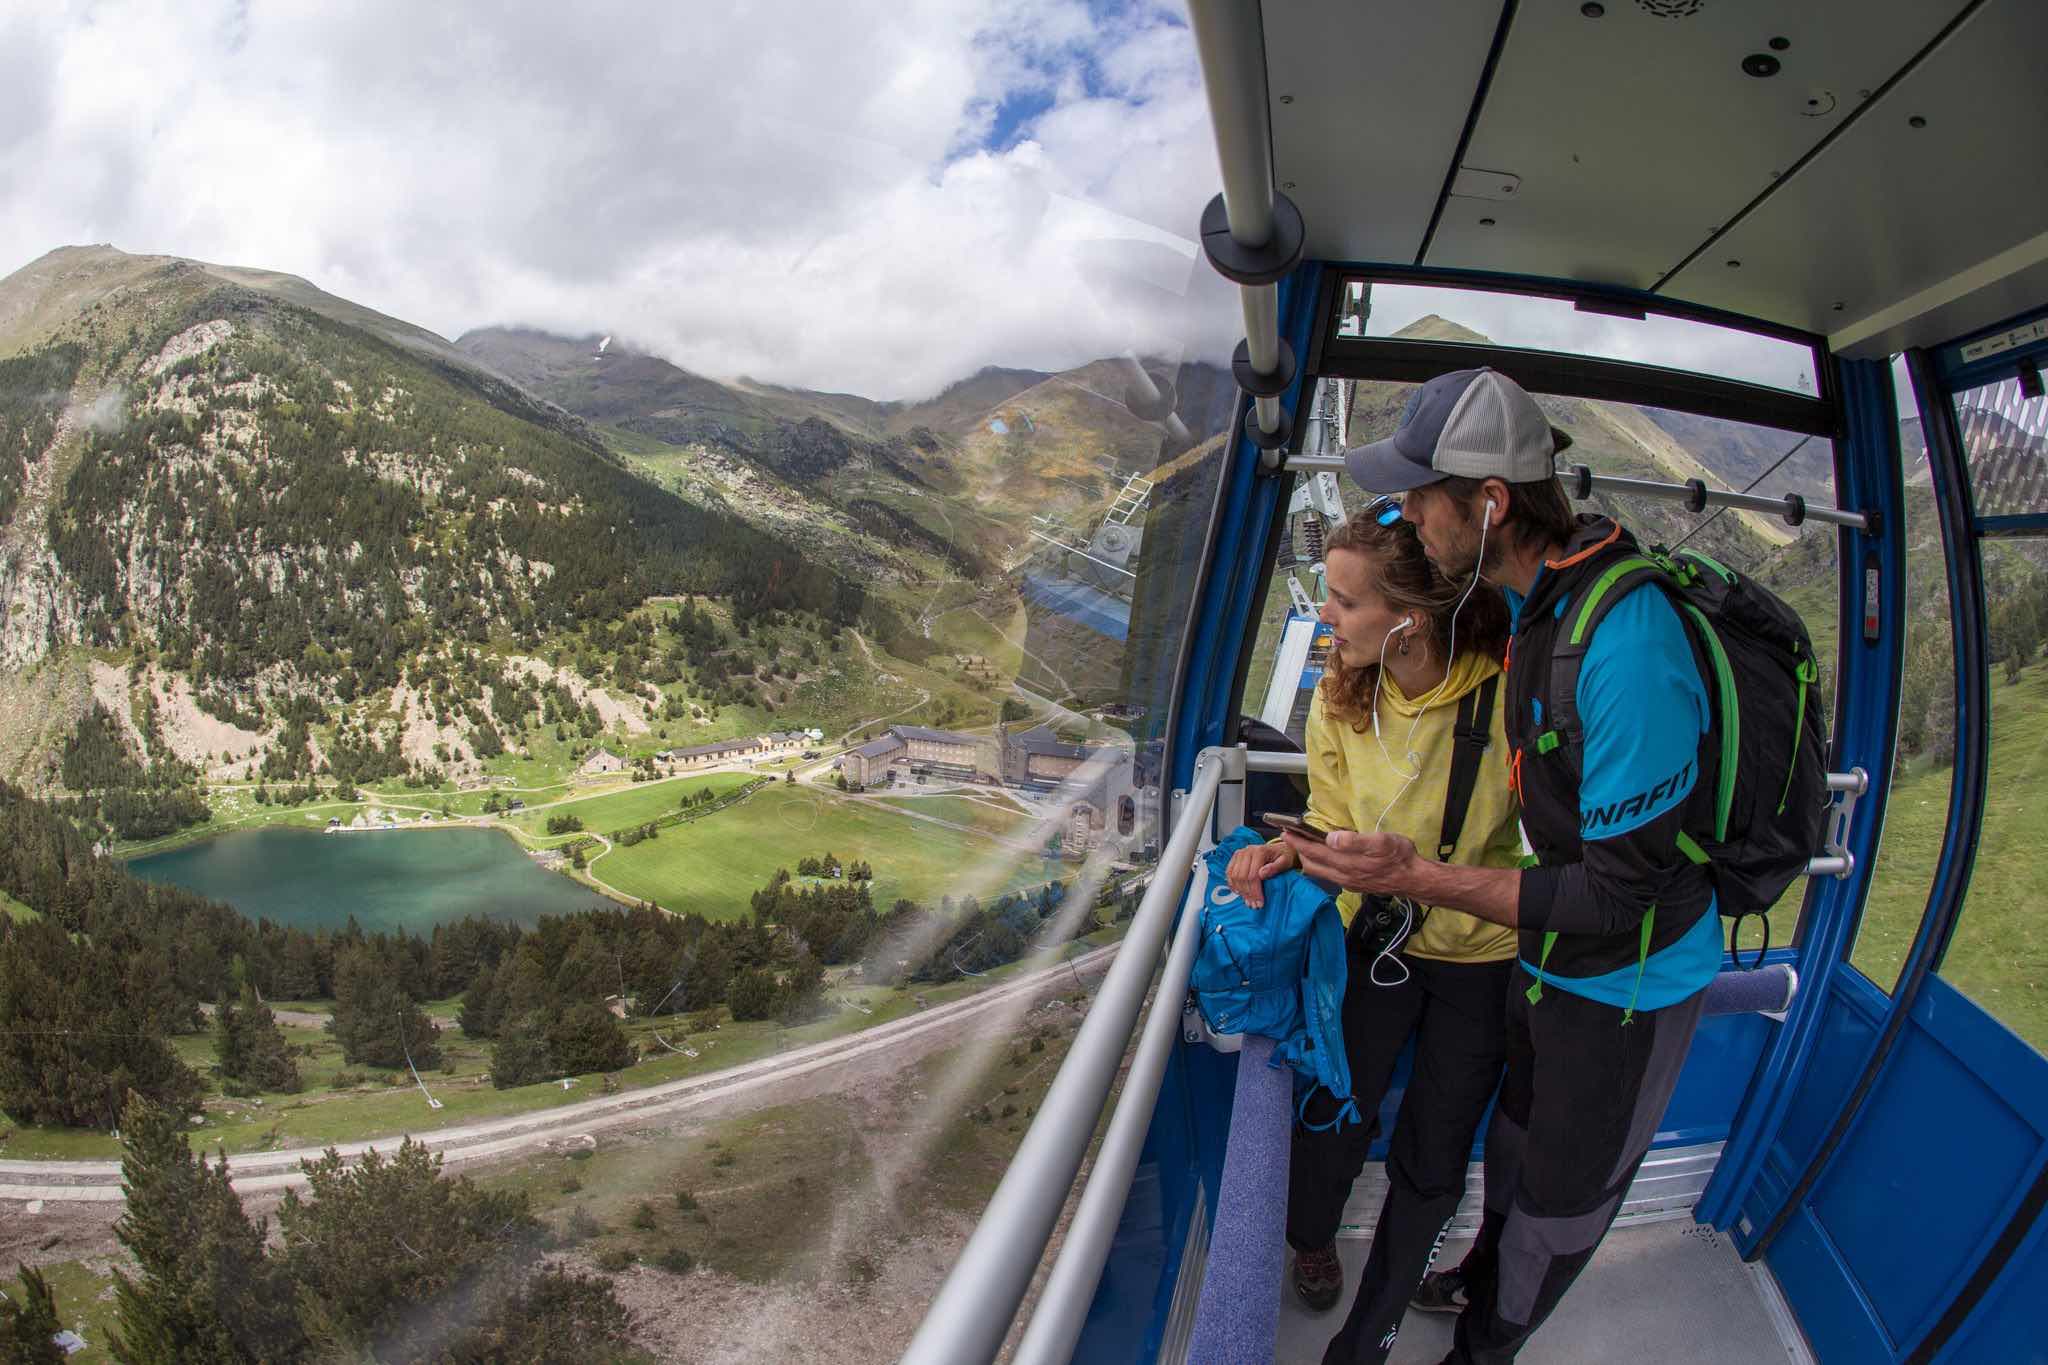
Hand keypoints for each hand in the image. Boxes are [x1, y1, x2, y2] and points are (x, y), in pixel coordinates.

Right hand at [1225, 841, 1296, 907]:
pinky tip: (1240, 893)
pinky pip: (1229, 873)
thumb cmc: (1283, 857)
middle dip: (1248, 894)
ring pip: (1234, 876)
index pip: (1253, 875)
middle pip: (1242, 877)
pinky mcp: (1235, 858)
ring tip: (1249, 902)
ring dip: (1240, 891)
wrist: (1278, 850)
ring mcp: (1239, 854)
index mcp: (1259, 852)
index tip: (1260, 903)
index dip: (1255, 892)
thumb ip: (1275, 867)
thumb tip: (1262, 874)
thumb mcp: (1285, 861)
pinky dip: (1233, 885)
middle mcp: (1247, 851)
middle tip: (1254, 905)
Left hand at [1286, 828, 1418, 896]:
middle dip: (1299, 850)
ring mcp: (1348, 882)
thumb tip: (1330, 838)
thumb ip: (1354, 841)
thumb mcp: (1381, 842)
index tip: (1286, 832)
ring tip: (1304, 846)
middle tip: (1290, 837)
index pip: (1315, 852)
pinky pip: (1329, 876)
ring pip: (1319, 872)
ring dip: (1308, 859)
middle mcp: (1343, 875)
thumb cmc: (1399, 856)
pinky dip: (1320, 866)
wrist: (1413, 879)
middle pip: (1312, 864)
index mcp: (1347, 863)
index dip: (1299, 842)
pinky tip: (1323, 858)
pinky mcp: (1354, 886)